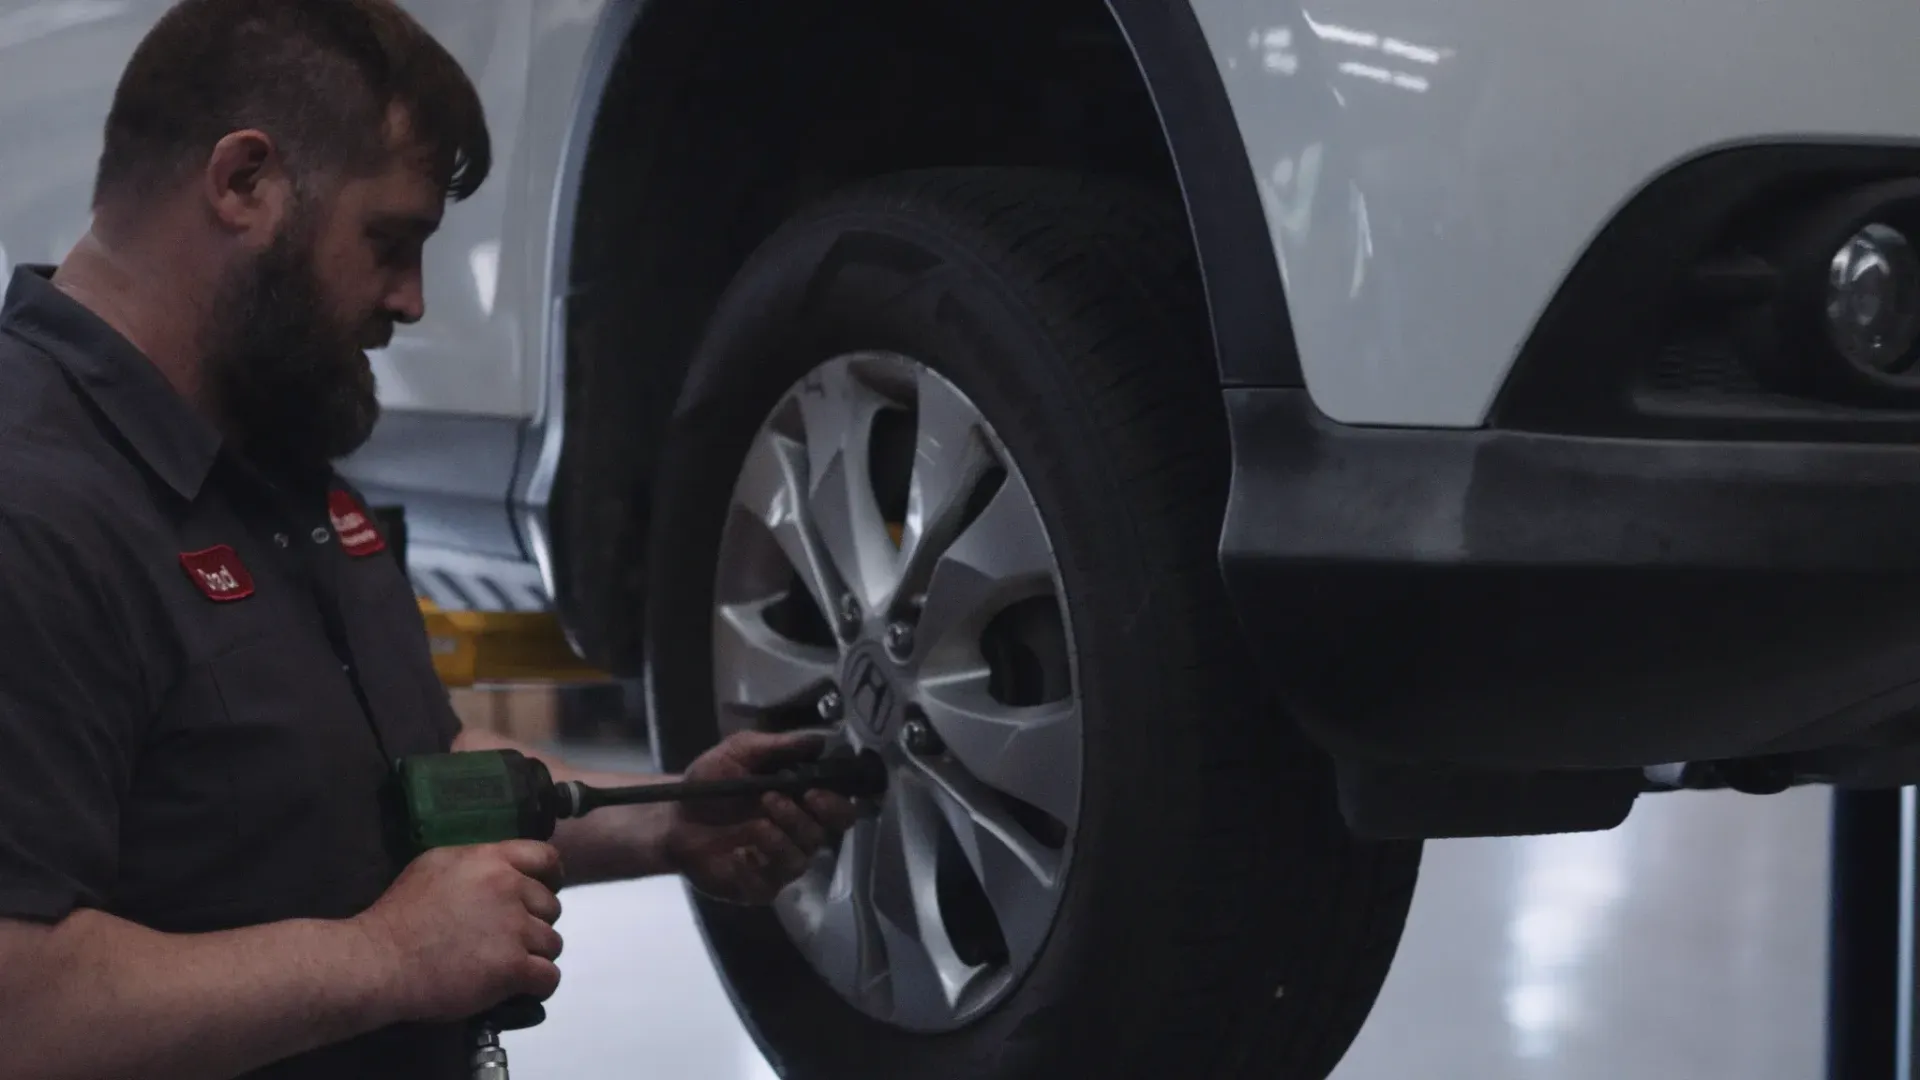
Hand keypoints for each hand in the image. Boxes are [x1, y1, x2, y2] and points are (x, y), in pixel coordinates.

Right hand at [352, 840, 565, 1023]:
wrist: (381, 960)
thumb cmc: (399, 915)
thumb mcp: (434, 866)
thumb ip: (474, 865)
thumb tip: (497, 872)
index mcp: (490, 861)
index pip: (545, 857)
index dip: (550, 877)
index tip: (544, 892)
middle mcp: (509, 888)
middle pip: (551, 906)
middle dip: (536, 923)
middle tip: (510, 939)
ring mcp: (514, 928)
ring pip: (552, 943)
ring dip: (536, 955)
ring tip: (510, 966)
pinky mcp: (512, 967)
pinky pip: (548, 977)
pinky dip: (539, 985)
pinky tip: (522, 988)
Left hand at [666, 730, 862, 904]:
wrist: (672, 818)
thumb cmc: (710, 785)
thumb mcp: (738, 753)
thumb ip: (778, 746)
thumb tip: (818, 741)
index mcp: (801, 804)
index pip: (839, 811)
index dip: (834, 804)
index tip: (812, 791)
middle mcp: (797, 836)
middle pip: (823, 836)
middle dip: (802, 819)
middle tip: (771, 800)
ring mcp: (777, 864)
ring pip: (799, 861)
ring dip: (779, 840)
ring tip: (754, 825)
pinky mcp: (756, 887)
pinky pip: (767, 886)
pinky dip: (752, 869)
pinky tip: (737, 854)